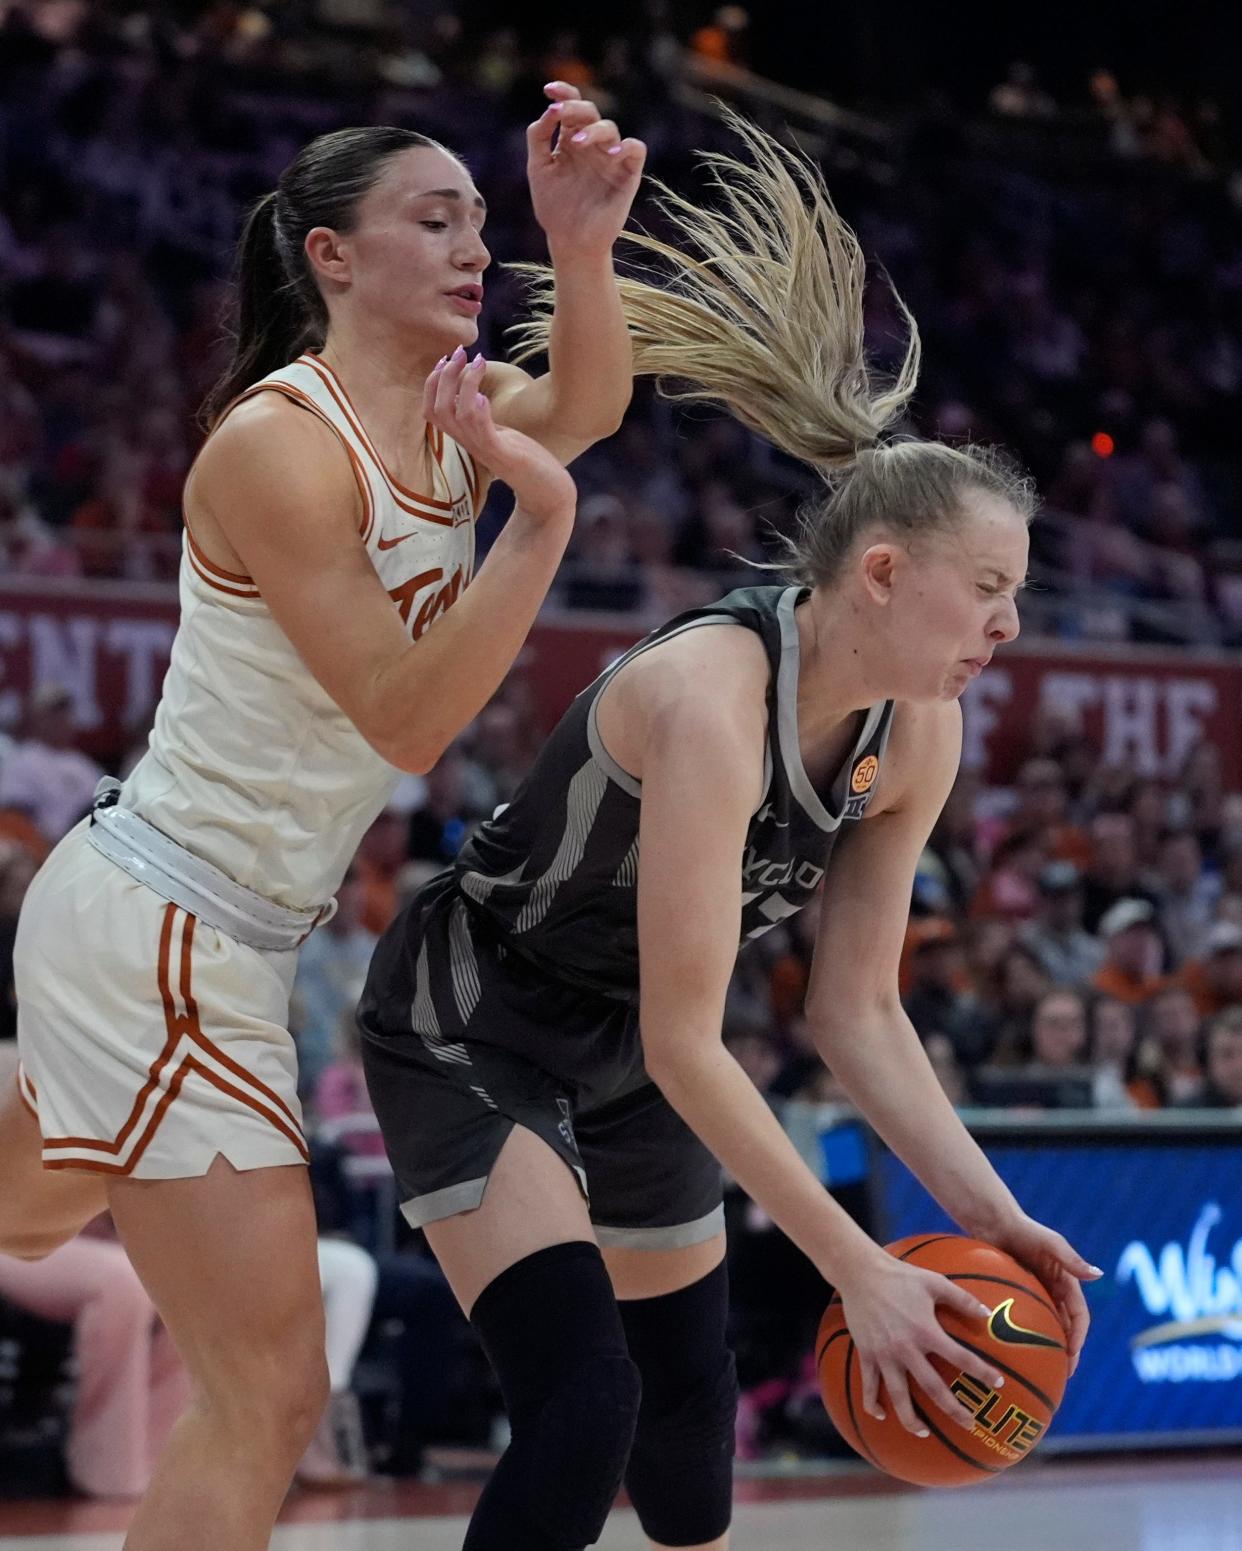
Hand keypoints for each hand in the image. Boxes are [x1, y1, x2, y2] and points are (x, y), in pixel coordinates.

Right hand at [424, 350, 574, 524]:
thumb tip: (477, 395)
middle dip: (443, 377)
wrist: (550, 493)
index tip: (446, 359)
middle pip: (437, 409)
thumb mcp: (501, 434)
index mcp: (467, 438)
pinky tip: (485, 396)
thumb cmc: (529, 462)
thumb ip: (485, 419)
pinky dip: (478, 411)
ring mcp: (485, 450)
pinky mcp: (503, 456)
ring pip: (455, 416)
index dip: (432, 384)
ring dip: (464, 384)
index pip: (432, 411)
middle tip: (459, 352)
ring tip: (478, 361)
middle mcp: (470, 444)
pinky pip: (481, 432)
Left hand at [526, 81, 645, 257]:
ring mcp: (610, 159)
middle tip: (560, 115)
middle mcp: (592, 146)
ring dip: (593, 130)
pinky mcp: (627, 175)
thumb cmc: (555, 208)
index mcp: (571, 141)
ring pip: (610, 128)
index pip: (571, 107)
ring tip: (576, 141)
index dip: (563, 93)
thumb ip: (538, 138)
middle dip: (575, 108)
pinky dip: (628, 146)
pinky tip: (612, 153)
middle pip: (590, 112)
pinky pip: (636, 149)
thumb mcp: (539, 169)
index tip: (549, 90)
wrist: (570, 241)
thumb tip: (548, 111)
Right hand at [835, 1248, 1006, 1436]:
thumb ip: (962, 1299)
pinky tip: (880, 1415)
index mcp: (926, 1331)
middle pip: (933, 1388)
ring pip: (899, 1396)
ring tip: (924, 1434)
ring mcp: (884, 1355)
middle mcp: (906, 1348)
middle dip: (953, 1409)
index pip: (960, 1357)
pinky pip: (868, 1385)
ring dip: (911, 1419)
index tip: (998, 1384)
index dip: (981, 1372)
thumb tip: (988, 1314)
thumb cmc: (901, 1276)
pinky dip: (872, 1403)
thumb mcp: (934, 1282)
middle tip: (970, 1424)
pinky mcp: (867, 1354)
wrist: (860, 1273)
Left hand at [983, 1210, 1101, 1375]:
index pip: (1079, 1317)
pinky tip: (1010, 1353)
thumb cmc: (1024, 1229)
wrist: (994, 1221)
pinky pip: (1024, 1320)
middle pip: (1066, 1329)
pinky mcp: (1017, 1295)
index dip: (1079, 1338)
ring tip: (1041, 1372)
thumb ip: (1072, 1259)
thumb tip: (1099, 1274)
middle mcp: (1054, 1291)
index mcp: (1067, 1282)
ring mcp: (1036, 1294)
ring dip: (1048, 1349)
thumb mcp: (1050, 1242)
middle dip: (1068, 1353)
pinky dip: (1022, 1337)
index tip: (1071, 1356)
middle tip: (1062, 1376)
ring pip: (1046, 1328)